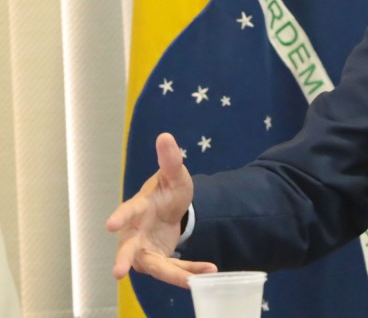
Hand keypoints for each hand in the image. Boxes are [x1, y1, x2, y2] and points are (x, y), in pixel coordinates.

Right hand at [106, 132, 216, 286]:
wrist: (172, 210)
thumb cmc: (167, 191)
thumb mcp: (175, 175)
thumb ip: (171, 160)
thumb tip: (165, 136)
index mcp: (138, 208)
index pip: (127, 211)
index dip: (120, 217)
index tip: (110, 224)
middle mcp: (135, 233)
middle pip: (128, 248)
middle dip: (122, 259)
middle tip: (118, 272)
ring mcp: (145, 250)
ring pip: (156, 266)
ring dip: (172, 275)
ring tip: (192, 281)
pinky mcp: (158, 262)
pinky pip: (174, 269)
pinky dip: (190, 271)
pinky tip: (208, 271)